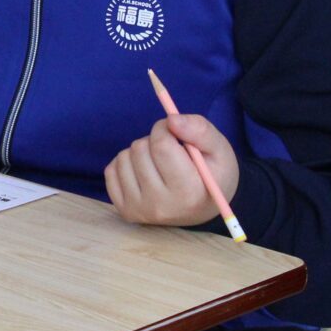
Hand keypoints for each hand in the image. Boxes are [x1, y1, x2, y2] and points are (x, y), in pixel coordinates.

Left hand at [105, 115, 239, 228]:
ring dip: (140, 153)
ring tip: (159, 164)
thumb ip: (200, 130)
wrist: (203, 207)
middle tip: (171, 153)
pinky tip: (145, 173)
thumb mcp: (219, 149)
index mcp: (188, 192)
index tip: (175, 132)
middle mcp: (161, 206)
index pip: (161, 144)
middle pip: (140, 149)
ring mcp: (139, 211)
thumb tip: (171, 120)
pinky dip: (127, 165)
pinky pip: (111, 171)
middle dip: (154, 141)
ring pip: (123, 157)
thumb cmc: (213, 174)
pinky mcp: (125, 210)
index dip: (165, 128)